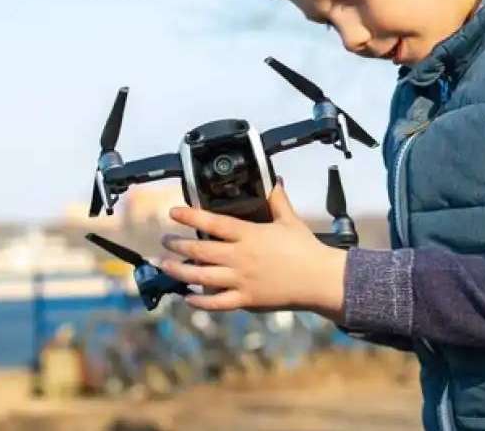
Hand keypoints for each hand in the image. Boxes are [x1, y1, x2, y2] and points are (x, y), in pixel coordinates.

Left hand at [160, 179, 346, 319]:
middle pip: (199, 251)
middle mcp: (240, 258)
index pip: (213, 222)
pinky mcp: (246, 300)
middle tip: (165, 240)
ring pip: (201, 277)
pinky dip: (199, 302)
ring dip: (179, 271)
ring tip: (165, 265)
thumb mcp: (290, 220)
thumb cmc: (306, 249)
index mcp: (249, 235)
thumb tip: (273, 180)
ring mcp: (241, 280)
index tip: (174, 212)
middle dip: (177, 245)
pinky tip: (187, 297)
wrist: (319, 280)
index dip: (190, 216)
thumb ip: (277, 200)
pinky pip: (217, 303)